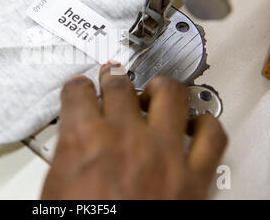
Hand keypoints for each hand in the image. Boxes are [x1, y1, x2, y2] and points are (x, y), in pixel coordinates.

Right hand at [42, 62, 226, 198]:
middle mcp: (126, 139)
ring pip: (169, 94)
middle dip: (113, 79)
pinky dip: (206, 124)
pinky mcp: (195, 177)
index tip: (81, 88)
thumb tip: (75, 139)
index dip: (78, 87)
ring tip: (154, 92)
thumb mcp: (56, 189)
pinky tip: (195, 124)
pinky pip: (212, 135)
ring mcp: (163, 154)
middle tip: (113, 80)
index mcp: (84, 141)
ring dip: (158, 88)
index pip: (78, 93)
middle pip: (120, 85)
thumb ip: (68, 154)